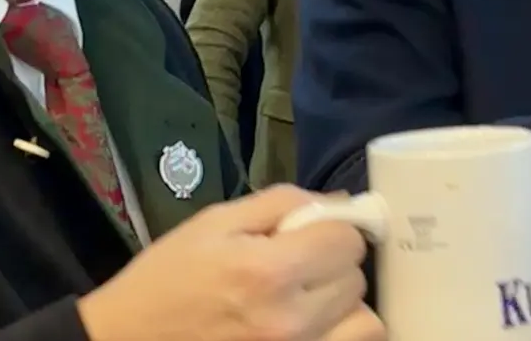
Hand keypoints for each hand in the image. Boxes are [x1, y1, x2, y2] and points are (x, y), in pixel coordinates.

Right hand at [77, 185, 382, 340]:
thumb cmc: (167, 279)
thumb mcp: (215, 223)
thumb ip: (283, 204)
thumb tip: (341, 202)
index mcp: (269, 272)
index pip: (348, 240)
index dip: (331, 229)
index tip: (310, 232)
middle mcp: (291, 321)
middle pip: (356, 278)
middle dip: (333, 264)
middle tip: (298, 265)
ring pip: (363, 321)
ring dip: (342, 304)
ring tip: (308, 298)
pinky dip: (340, 333)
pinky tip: (313, 321)